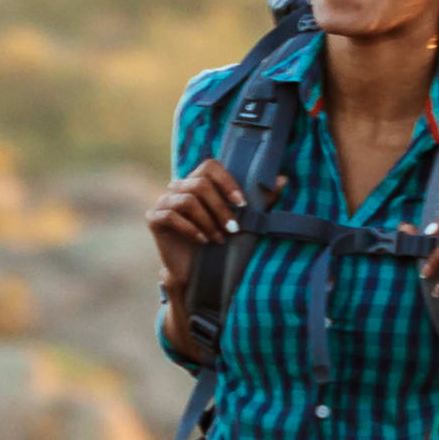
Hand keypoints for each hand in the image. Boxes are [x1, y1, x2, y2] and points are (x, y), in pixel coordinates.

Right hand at [146, 159, 248, 296]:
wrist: (196, 273)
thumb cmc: (220, 243)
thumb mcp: (243, 220)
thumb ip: (261, 201)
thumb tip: (283, 179)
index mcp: (198, 182)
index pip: (210, 166)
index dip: (227, 181)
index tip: (243, 203)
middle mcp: (178, 187)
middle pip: (199, 184)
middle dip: (220, 208)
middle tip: (234, 228)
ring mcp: (164, 201)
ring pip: (186, 200)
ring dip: (208, 221)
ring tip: (219, 239)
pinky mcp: (154, 219)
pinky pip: (170, 216)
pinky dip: (190, 229)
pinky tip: (203, 241)